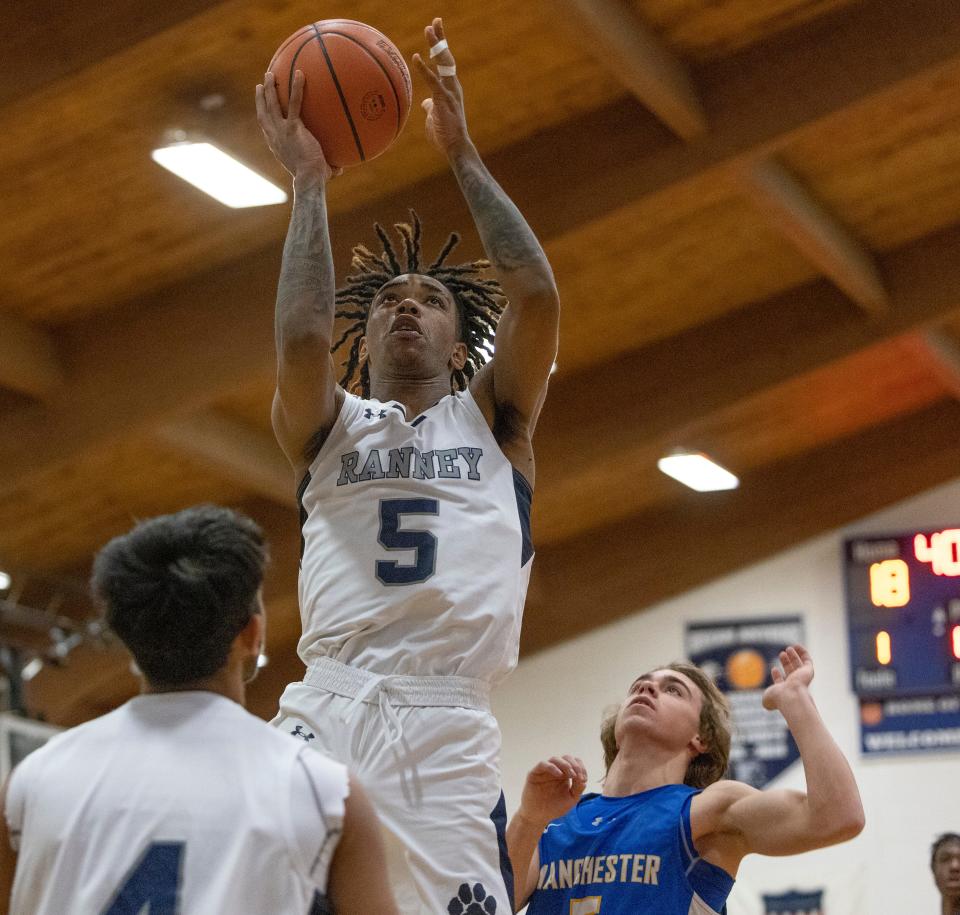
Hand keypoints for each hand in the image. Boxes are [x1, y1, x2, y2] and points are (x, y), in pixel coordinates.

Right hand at [255, 70, 341, 187]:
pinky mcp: (293, 128)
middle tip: (260, 85)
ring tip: (269, 74)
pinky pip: (295, 103)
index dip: (263, 117)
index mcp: (276, 146)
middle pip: (263, 114)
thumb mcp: (319, 171)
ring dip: (269, 88)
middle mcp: (275, 137)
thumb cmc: (315, 179)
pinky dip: (296, 88)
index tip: (262, 108)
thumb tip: (340, 168)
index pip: (267, 129)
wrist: (310, 179)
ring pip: (271, 105)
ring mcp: (281, 131)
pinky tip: (300, 74)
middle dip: (260, 98)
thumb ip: (328, 166)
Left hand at [411, 18, 470, 155]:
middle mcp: (453, 86)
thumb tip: (425, 103)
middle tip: (435, 21)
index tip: (436, 30)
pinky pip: (433, 81)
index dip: (441, 45)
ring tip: (429, 29)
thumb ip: (431, 106)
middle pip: (447, 57)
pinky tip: (416, 57)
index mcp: (450, 88)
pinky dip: (424, 69)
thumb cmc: (446, 135)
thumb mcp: (435, 116)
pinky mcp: (444, 101)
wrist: (455, 148)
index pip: (445, 62)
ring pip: (444, 64)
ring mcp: (450, 92)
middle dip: (441, 39)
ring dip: (436, 46)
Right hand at [518, 756, 587, 826]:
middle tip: (578, 776)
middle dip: (575, 765)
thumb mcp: (570, 799)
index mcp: (565, 775)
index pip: (574, 763)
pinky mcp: (534, 773)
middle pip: (566, 758)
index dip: (581, 768)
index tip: (584, 779)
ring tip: (571, 775)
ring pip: (555, 759)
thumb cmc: (554, 808)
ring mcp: (545, 771)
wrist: (539, 817)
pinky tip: (559, 775)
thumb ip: (578, 789)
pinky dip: (552, 767)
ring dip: (565, 764)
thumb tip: (583, 779)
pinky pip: (543, 764)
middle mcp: (555, 770)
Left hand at [762, 644, 814, 710]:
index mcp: (786, 691)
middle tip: (782, 654)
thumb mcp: (767, 700)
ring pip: (799, 665)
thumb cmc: (778, 698)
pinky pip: (807, 660)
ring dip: (794, 656)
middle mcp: (795, 685)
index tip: (774, 668)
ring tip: (788, 648)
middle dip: (786, 663)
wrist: (791, 696)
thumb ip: (766, 700)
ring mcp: (802, 678)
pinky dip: (803, 652)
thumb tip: (766, 703)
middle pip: (791, 672)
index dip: (778, 676)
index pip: (783, 682)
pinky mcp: (808, 671)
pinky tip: (797, 646)